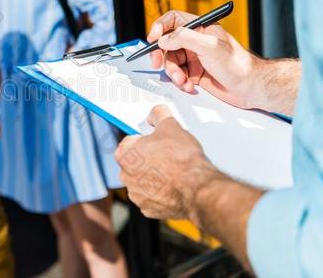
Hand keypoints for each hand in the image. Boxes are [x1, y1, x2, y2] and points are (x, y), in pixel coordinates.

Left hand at [115, 105, 218, 220]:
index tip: (157, 141)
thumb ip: (158, 115)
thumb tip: (155, 113)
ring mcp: (137, 195)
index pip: (130, 142)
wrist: (197, 188)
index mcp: (125, 155)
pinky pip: (153, 198)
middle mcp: (125, 177)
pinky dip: (161, 193)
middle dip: (148, 159)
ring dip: (154, 177)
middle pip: (135, 163)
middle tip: (167, 156)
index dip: (145, 139)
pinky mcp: (149, 210)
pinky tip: (175, 187)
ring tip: (174, 172)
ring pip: (144, 181)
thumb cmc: (181, 158)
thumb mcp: (171, 126)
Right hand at [147, 10, 258, 108]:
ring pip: (170, 62)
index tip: (153, 39)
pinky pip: (177, 76)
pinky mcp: (194, 74)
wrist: (249, 87)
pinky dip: (179, 82)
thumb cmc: (237, 64)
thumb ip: (184, 38)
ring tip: (183, 80)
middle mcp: (195, 42)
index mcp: (200, 28)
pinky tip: (189, 86)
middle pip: (166, 43)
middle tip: (157, 63)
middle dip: (161, 55)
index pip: (173, 20)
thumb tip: (163, 39)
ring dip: (173, 73)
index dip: (160, 27)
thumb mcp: (209, 46)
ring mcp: (194, 58)